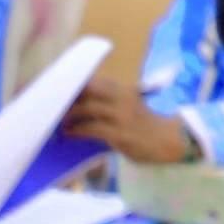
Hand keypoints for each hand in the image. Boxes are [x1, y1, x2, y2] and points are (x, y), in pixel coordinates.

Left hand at [63, 75, 188, 163]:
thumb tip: (78, 103)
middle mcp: (123, 98)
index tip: (56, 91)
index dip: (74, 85)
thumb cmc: (144, 126)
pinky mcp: (120, 134)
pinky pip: (92, 128)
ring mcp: (122, 115)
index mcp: (124, 89)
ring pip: (87, 108)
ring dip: (69, 115)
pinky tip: (69, 134)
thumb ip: (108, 102)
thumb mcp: (129, 106)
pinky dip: (77, 130)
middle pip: (88, 90)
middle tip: (54, 107)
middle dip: (68, 98)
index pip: (94, 81)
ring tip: (60, 123)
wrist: (169, 142)